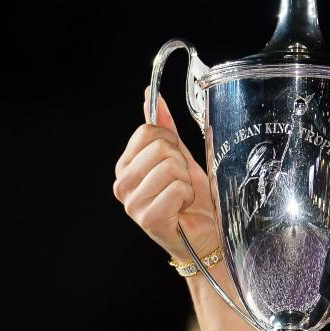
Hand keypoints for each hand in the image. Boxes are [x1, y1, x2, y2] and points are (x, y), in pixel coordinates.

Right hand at [113, 88, 217, 261]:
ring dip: (186, 181)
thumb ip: (165, 129)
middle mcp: (122, 184)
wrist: (207, 235)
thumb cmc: (193, 200)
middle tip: (182, 182)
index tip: (177, 160)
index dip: (171, 142)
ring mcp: (132, 203)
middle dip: (181, 163)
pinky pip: (177, 189)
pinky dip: (188, 196)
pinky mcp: (148, 218)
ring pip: (169, 167)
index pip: (147, 131)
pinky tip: (183, 209)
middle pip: (160, 148)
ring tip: (183, 197)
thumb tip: (152, 95)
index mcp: (126, 166)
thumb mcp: (180, 157)